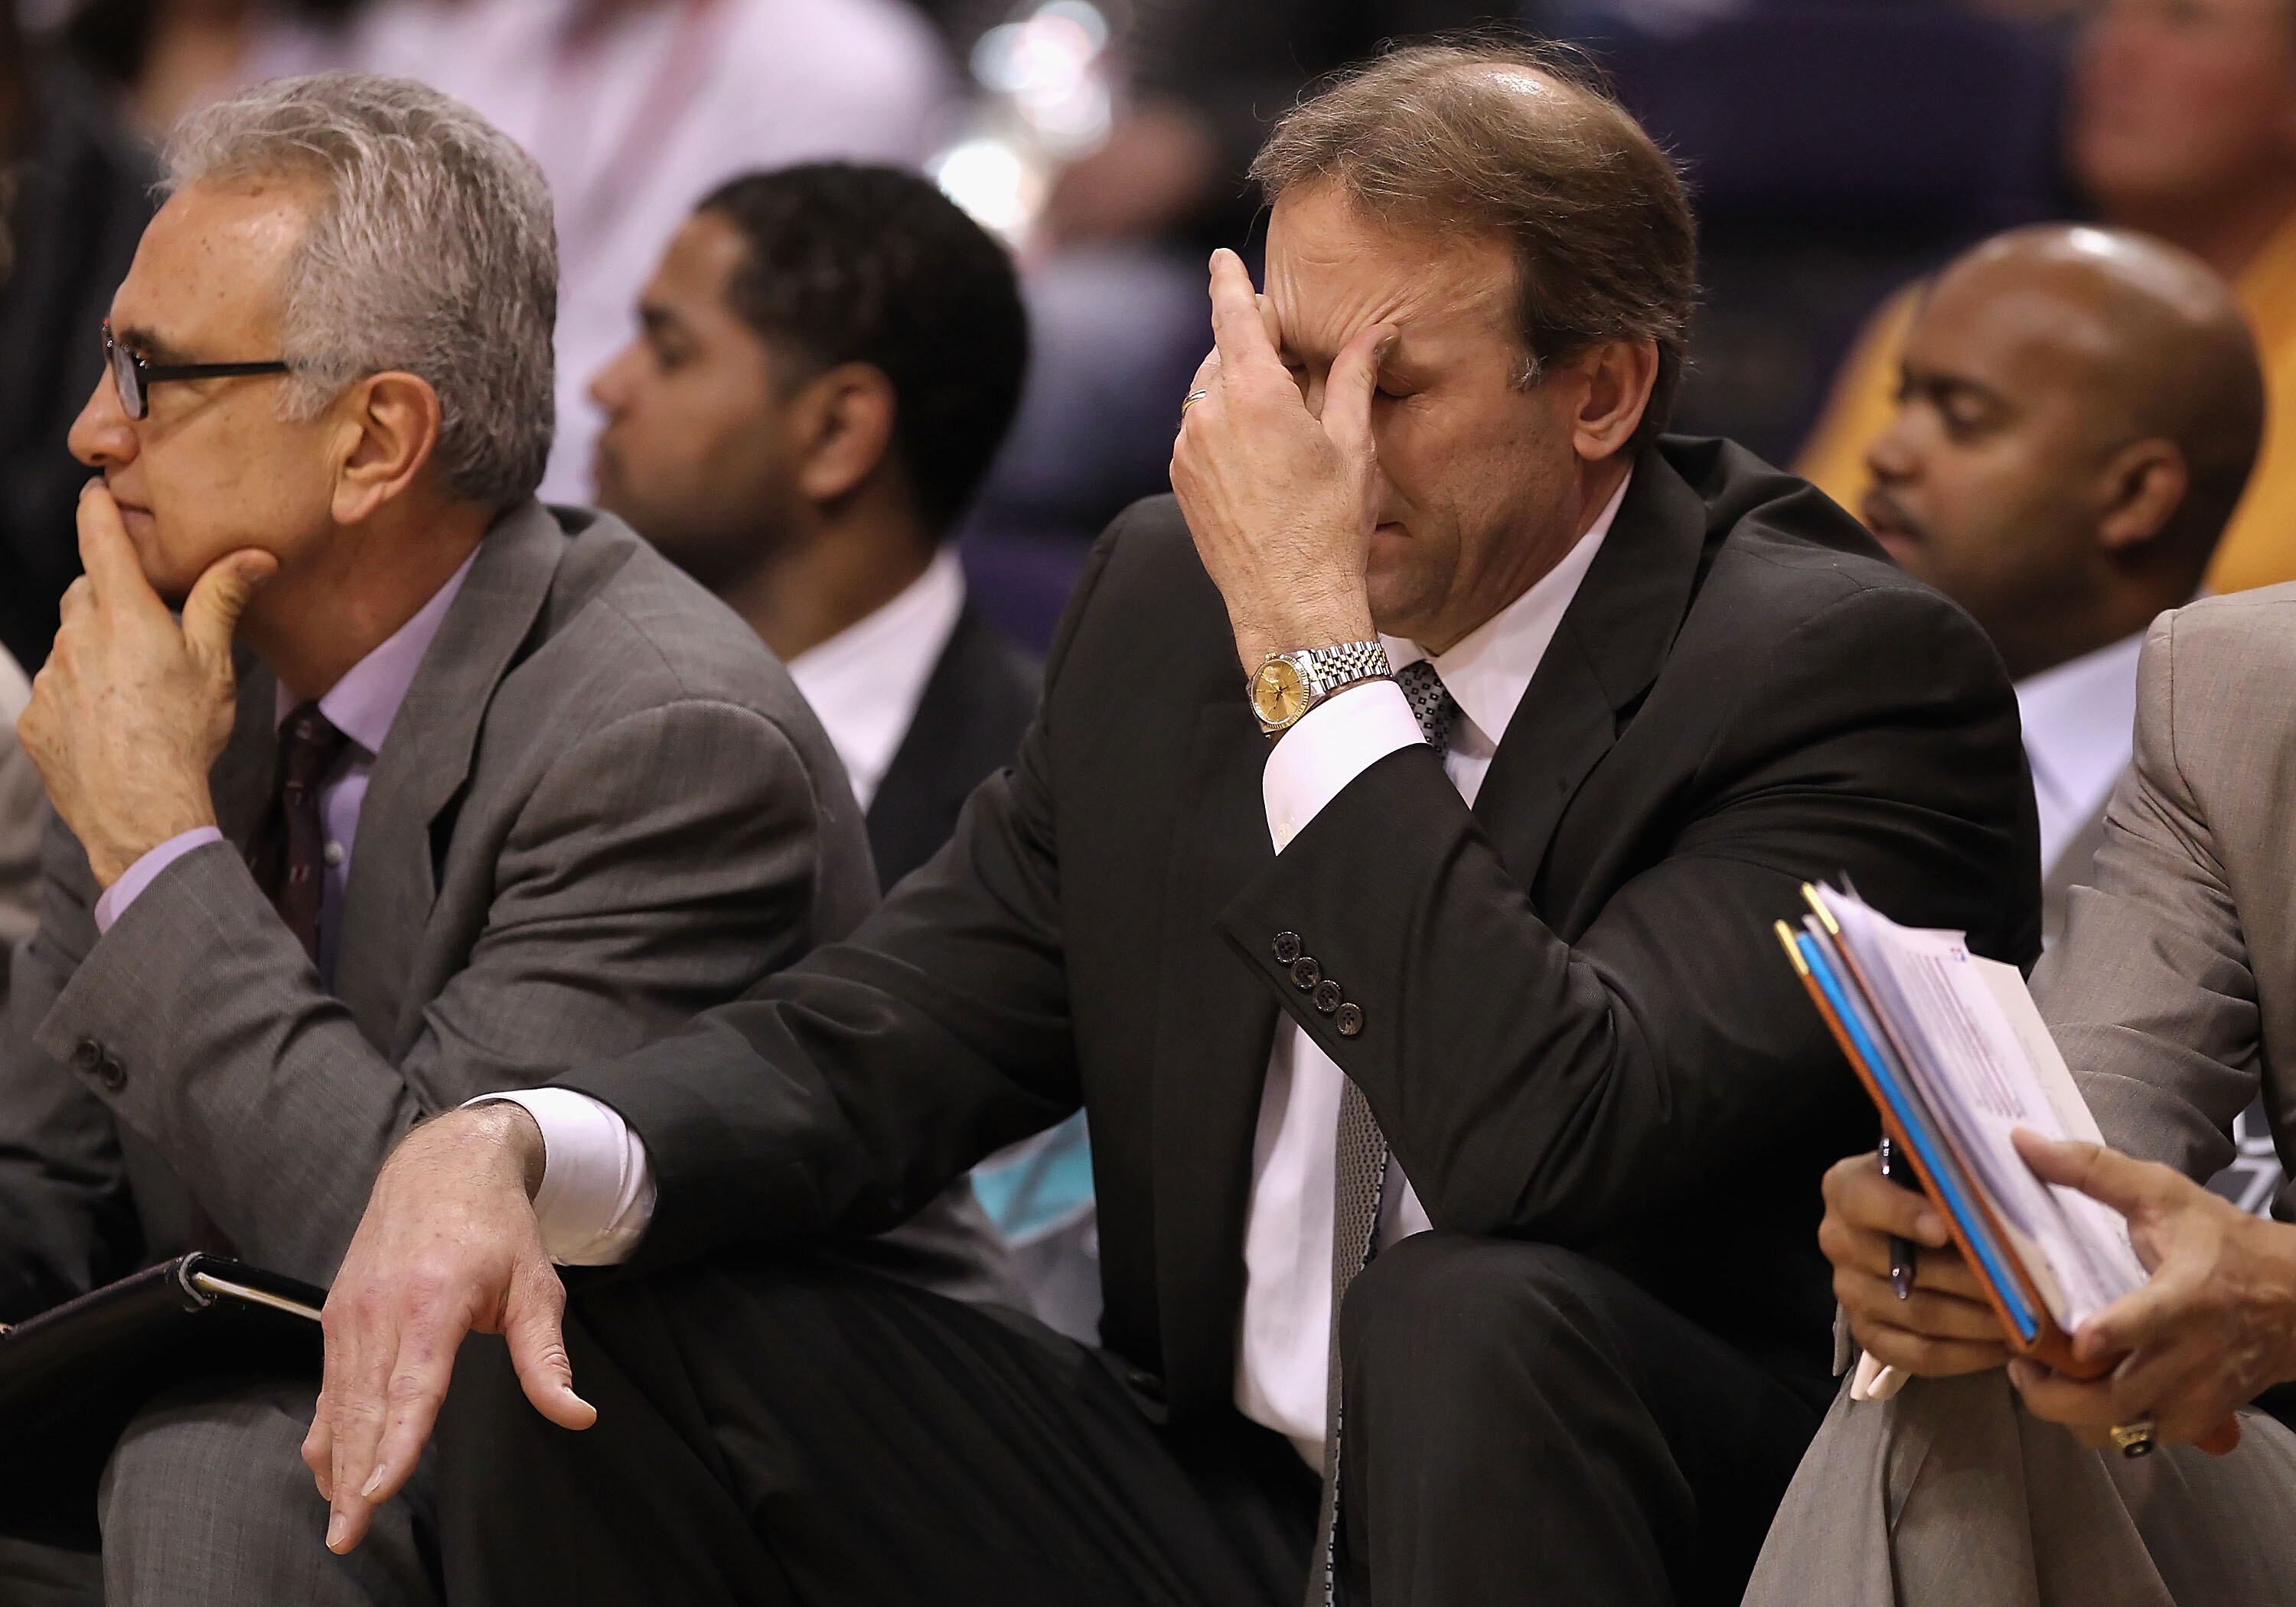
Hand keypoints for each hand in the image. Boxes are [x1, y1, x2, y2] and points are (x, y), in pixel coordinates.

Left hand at [16, 482, 273, 885]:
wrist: (142, 810)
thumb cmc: (184, 734)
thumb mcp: (214, 663)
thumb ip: (222, 601)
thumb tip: (254, 556)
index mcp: (124, 614)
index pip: (100, 541)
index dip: (97, 510)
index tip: (95, 492)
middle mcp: (77, 637)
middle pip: (82, 594)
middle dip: (106, 598)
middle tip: (144, 626)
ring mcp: (49, 678)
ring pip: (68, 644)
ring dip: (92, 651)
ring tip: (133, 690)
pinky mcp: (36, 717)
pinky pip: (54, 691)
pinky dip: (77, 696)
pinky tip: (110, 724)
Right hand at [303, 1104, 592, 1554]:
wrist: (440, 1165)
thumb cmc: (495, 1226)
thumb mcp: (536, 1285)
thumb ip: (547, 1358)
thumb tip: (577, 1414)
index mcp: (432, 1300)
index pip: (411, 1387)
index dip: (396, 1442)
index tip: (380, 1491)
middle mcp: (380, 1309)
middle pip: (365, 1408)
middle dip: (355, 1478)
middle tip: (349, 1535)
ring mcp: (350, 1313)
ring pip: (340, 1403)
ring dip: (337, 1465)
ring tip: (340, 1521)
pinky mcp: (336, 1316)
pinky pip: (329, 1386)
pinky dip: (328, 1432)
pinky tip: (330, 1471)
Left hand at [1169, 248, 1388, 668]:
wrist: (1289, 599)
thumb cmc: (1330, 526)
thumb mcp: (1353, 444)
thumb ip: (1354, 377)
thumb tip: (1377, 332)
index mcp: (1254, 393)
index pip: (1233, 314)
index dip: (1229, 281)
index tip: (1222, 259)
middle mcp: (1209, 414)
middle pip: (1223, 353)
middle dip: (1253, 347)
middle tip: (1294, 361)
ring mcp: (1187, 449)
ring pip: (1208, 394)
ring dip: (1238, 389)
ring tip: (1282, 416)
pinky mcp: (1180, 479)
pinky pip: (1198, 433)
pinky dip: (1223, 426)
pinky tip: (1259, 453)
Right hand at [1819, 1150, 2013, 1375]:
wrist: (1922, 1232)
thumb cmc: (1944, 1187)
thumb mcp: (1940, 1156)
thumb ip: (1948, 1145)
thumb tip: (1977, 1126)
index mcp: (1846, 1188)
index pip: (1862, 1200)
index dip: (1900, 1214)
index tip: (1945, 1227)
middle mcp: (1838, 1240)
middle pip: (1901, 1268)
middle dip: (1967, 1277)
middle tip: (2022, 1283)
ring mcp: (1850, 1292)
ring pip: (1919, 1315)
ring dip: (1978, 1320)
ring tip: (2030, 1318)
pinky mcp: (1871, 1336)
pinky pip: (1919, 1356)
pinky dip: (1968, 1355)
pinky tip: (2007, 1345)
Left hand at [2004, 1129, 2291, 1453]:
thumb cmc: (2225, 1242)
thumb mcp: (2164, 1195)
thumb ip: (2093, 1170)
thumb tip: (2023, 1143)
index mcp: (2188, 1296)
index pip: (2146, 1323)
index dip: (2107, 1336)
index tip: (2073, 1339)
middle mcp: (2192, 1355)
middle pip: (2116, 1399)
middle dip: (2055, 1396)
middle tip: (2019, 1367)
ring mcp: (2197, 1393)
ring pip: (2122, 1428)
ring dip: (2073, 1415)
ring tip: (2042, 1381)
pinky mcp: (2202, 1418)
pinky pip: (2143, 1437)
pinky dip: (2107, 1425)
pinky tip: (2084, 1396)